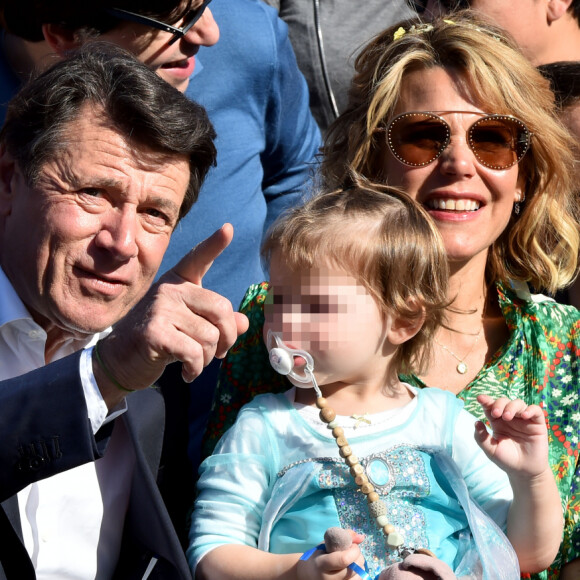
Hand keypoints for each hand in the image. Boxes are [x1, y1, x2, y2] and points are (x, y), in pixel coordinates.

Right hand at [96, 224, 248, 402]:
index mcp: (179, 283)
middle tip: (218, 352)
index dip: (215, 244)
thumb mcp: (191, 327)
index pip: (198, 259)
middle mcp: (170, 289)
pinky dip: (196, 368)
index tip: (229, 228)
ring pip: (209, 336)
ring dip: (208, 358)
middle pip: (221, 309)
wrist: (120, 361)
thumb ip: (217, 322)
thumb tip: (244, 323)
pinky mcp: (155, 332)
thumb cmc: (160, 340)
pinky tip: (187, 373)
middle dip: (227, 338)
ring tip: (195, 363)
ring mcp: (161, 308)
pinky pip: (194, 352)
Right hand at [296, 531, 364, 579]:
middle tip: (350, 551)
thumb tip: (361, 537)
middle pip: (354, 568)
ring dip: (359, 565)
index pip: (344, 559)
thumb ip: (342, 537)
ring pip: (359, 576)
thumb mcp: (326, 543)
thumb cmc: (318, 556)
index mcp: (322, 565)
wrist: (309, 575)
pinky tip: (351, 568)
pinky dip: (358, 573)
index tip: (351, 544)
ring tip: (350, 561)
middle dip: (357, 556)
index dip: (353, 550)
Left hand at [475, 395, 548, 478]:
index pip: (490, 406)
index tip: (480, 398)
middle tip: (496, 414)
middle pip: (504, 401)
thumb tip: (476, 422)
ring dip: (511, 406)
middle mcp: (510, 418)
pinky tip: (524, 415)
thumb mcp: (490, 449)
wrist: (524, 472)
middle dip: (498, 404)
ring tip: (507, 416)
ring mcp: (524, 420)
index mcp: (497, 421)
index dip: (485, 400)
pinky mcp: (537, 424)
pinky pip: (536, 411)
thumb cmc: (506, 459)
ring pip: (518, 403)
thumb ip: (481, 437)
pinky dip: (530, 409)